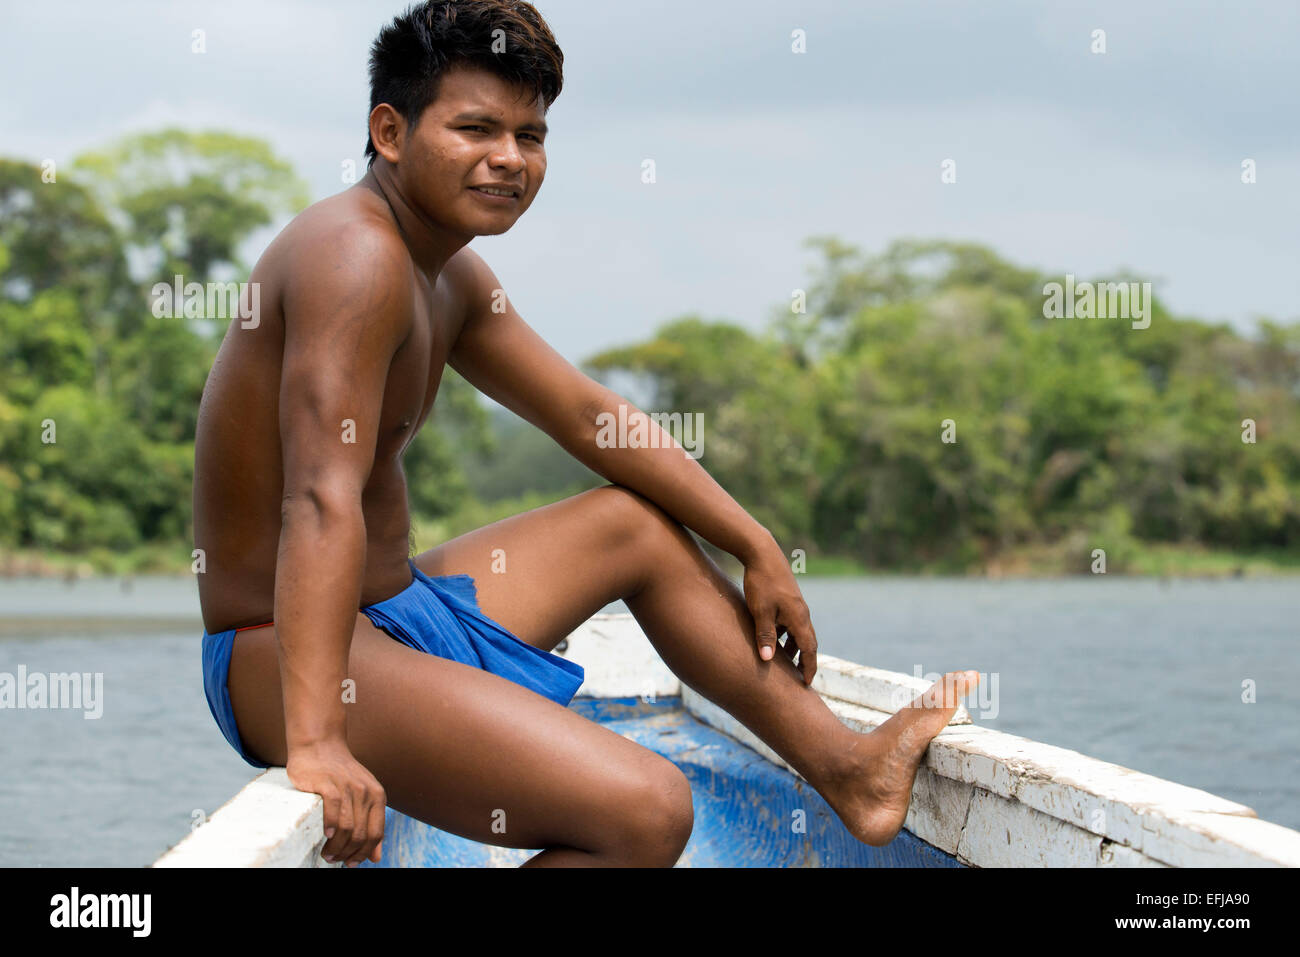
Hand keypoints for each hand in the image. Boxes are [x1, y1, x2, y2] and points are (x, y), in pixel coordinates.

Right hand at [286, 738, 385, 866]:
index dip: (364, 853)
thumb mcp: (362, 796)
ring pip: (347, 828)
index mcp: (377, 796)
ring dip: (337, 847)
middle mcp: (366, 792)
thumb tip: (376, 857)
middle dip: (348, 854)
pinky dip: (331, 827)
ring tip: (327, 854)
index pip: (376, 834)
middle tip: (334, 860)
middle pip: (361, 835)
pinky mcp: (329, 784)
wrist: (320, 746)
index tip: (351, 864)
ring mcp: (348, 787)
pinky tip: (326, 835)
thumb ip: (370, 824)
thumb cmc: (338, 774)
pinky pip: (334, 811)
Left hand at [741, 542, 818, 685]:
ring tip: (785, 663)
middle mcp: (801, 613)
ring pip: (798, 632)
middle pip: (807, 642)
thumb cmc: (761, 583)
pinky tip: (773, 638)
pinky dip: (786, 635)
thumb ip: (765, 636)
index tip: (807, 683)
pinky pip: (791, 623)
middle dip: (804, 660)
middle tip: (800, 678)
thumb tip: (767, 661)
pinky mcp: (788, 598)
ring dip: (794, 648)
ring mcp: (795, 605)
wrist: (762, 553)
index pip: (809, 650)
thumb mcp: (760, 612)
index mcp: (799, 618)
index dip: (808, 667)